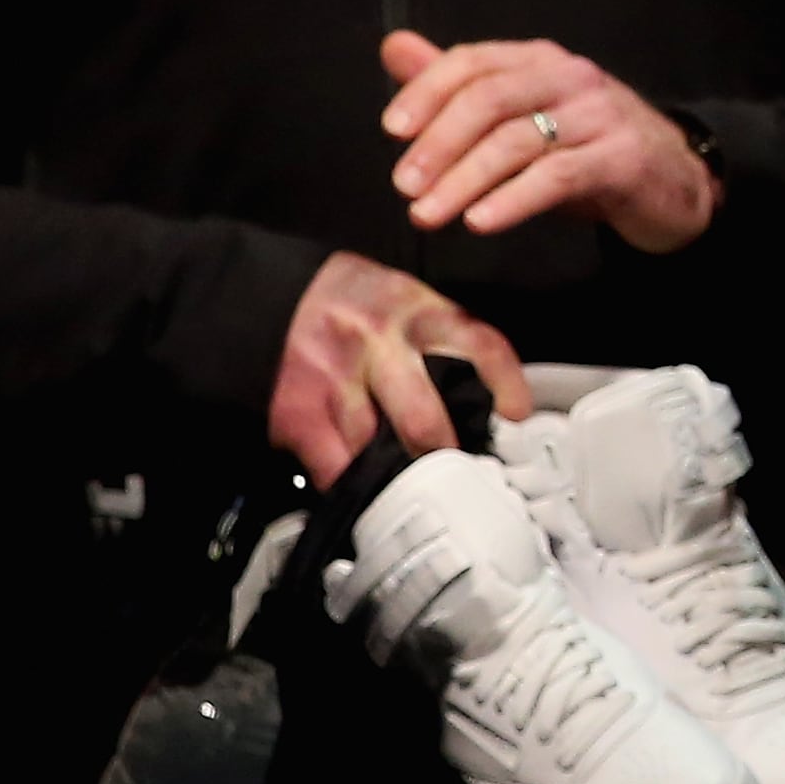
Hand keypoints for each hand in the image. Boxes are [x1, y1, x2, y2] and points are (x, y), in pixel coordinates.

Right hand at [266, 251, 530, 486]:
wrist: (268, 294)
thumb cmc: (349, 302)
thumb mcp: (404, 300)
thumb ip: (439, 339)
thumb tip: (480, 397)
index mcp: (418, 312)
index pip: (479, 346)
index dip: (505, 386)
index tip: (516, 417)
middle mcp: (380, 345)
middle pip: (423, 419)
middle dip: (441, 453)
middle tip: (456, 471)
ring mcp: (336, 380)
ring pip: (377, 450)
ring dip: (395, 475)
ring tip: (409, 489)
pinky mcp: (298, 412)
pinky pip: (334, 467)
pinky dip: (350, 482)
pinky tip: (361, 484)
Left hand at [378, 29, 720, 251]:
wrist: (675, 180)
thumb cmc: (586, 148)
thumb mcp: (521, 115)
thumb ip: (459, 85)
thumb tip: (393, 47)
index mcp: (541, 61)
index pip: (473, 62)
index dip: (427, 91)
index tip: (392, 131)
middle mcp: (572, 78)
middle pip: (490, 99)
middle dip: (438, 144)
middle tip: (403, 186)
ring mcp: (601, 116)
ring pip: (517, 141)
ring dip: (463, 181)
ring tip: (427, 216)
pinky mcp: (623, 158)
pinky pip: (557, 176)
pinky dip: (511, 200)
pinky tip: (480, 222)